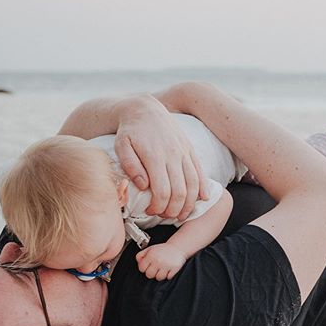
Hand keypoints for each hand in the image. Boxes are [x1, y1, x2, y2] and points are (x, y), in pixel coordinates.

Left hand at [114, 95, 207, 220]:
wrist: (145, 109)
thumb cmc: (130, 130)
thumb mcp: (121, 146)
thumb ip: (130, 166)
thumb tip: (143, 186)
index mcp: (155, 156)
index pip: (162, 190)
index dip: (158, 206)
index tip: (151, 211)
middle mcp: (173, 154)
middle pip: (180, 191)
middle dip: (174, 209)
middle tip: (165, 216)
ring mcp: (184, 152)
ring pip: (193, 184)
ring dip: (189, 203)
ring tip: (181, 214)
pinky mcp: (190, 150)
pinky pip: (200, 171)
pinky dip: (203, 187)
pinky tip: (203, 198)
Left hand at [136, 243, 186, 280]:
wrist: (177, 247)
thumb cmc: (163, 249)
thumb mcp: (150, 248)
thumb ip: (141, 255)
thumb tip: (138, 262)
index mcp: (151, 255)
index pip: (142, 268)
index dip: (144, 268)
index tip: (147, 266)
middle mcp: (158, 260)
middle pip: (149, 275)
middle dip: (151, 273)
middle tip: (155, 268)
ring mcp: (166, 265)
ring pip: (158, 278)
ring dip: (160, 275)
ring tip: (162, 269)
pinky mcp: (174, 269)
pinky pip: (168, 277)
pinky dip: (168, 275)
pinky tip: (168, 269)